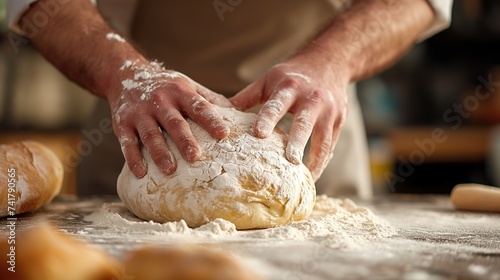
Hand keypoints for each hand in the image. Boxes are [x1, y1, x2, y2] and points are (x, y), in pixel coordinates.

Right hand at [108, 60, 231, 177]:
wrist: (125, 74)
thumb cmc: (165, 85)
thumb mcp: (187, 85)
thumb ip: (210, 99)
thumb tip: (240, 111)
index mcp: (180, 92)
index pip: (199, 106)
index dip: (211, 120)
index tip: (224, 134)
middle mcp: (160, 101)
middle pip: (174, 123)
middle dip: (184, 140)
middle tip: (196, 157)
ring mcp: (140, 113)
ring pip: (151, 134)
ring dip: (159, 152)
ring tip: (169, 169)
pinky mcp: (122, 123)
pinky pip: (127, 142)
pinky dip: (132, 158)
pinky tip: (140, 172)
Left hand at [230, 59, 348, 180]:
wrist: (330, 61)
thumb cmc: (292, 74)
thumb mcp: (269, 79)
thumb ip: (246, 97)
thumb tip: (217, 114)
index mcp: (289, 87)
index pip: (276, 105)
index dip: (268, 119)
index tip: (259, 134)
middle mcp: (312, 98)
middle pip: (304, 124)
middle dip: (297, 143)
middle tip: (290, 162)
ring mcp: (329, 111)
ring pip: (323, 139)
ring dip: (315, 161)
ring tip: (304, 180)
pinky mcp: (340, 121)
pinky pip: (330, 145)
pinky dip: (322, 161)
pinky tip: (312, 176)